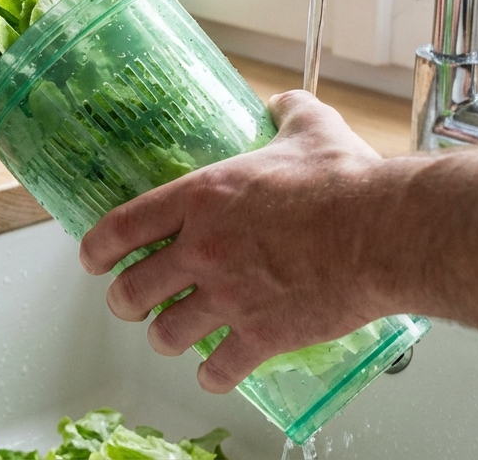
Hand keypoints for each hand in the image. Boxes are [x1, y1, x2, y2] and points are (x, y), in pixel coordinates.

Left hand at [78, 91, 392, 393]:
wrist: (385, 231)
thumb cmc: (347, 180)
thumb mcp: (310, 128)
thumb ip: (287, 111)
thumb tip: (282, 101)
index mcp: (202, 198)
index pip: (122, 226)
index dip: (97, 248)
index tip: (93, 258)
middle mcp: (203, 250)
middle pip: (132, 289)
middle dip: (124, 300)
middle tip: (130, 302)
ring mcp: (229, 297)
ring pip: (166, 333)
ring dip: (164, 337)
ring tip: (171, 335)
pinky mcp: (261, 336)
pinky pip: (218, 369)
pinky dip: (213, 375)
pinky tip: (215, 372)